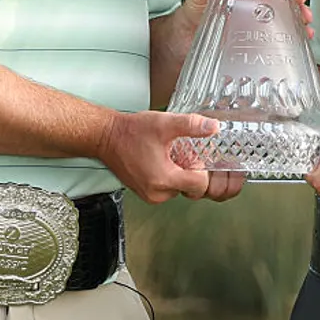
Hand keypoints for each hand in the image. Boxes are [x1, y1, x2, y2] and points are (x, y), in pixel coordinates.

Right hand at [98, 111, 235, 203]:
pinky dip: (169, 177)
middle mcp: (157, 193)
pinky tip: (162, 161)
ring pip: (180, 189)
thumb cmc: (130, 132)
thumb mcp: (164, 123)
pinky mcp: (145, 193)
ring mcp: (150, 196)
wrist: (106, 137)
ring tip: (170, 155)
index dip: (201, 168)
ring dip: (180, 174)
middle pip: (191, 188)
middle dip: (191, 171)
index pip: (200, 184)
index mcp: (164, 179)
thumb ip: (191, 125)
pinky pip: (167, 189)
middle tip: (180, 152)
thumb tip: (213, 127)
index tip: (191, 154)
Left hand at [175, 0, 313, 42]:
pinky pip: (283, 33)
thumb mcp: (193, 1)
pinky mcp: (259, 39)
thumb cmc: (188, 20)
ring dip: (300, 12)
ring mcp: (257, 20)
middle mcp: (252, 0)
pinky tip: (303, 36)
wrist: (181, 49)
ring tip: (305, 19)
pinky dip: (297, 33)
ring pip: (287, 10)